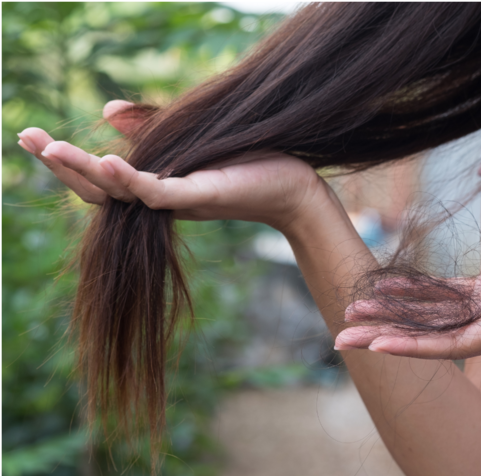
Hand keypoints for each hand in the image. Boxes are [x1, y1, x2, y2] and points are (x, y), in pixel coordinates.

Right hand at [17, 101, 324, 228]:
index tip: (32, 135)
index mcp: (155, 185)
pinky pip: (159, 193)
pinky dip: (132, 180)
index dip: (66, 161)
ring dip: (85, 172)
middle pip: (99, 191)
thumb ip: (150, 127)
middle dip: (62, 165)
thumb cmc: (246, 160)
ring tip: (52, 148)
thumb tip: (107, 110)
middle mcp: (161, 199)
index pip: (101, 179)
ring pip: (122, 194)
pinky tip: (106, 160)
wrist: (293, 183)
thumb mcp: (189, 140)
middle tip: (27, 137)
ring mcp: (180, 201)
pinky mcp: (202, 197)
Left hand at [337, 236, 480, 358]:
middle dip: (384, 337)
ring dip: (392, 314)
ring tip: (352, 312)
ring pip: (430, 316)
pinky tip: (389, 288)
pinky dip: (416, 292)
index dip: (411, 346)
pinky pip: (444, 295)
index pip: (449, 345)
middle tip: (339, 338)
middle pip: (428, 336)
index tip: (373, 346)